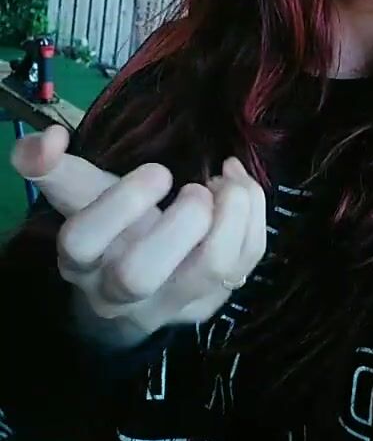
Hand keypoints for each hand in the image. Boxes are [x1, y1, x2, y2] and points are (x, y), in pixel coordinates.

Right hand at [11, 126, 266, 337]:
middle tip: (198, 188)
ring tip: (226, 182)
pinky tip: (240, 189)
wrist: (129, 296)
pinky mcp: (209, 301)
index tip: (158, 171)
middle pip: (139, 273)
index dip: (120, 202)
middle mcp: (120, 291)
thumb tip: (50, 137)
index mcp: (81, 258)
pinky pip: (243, 265)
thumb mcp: (79, 196)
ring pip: (208, 272)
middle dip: (180, 222)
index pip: (82, 241)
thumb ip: (51, 165)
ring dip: (231, 217)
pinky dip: (253, 219)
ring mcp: (170, 302)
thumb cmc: (108, 228)